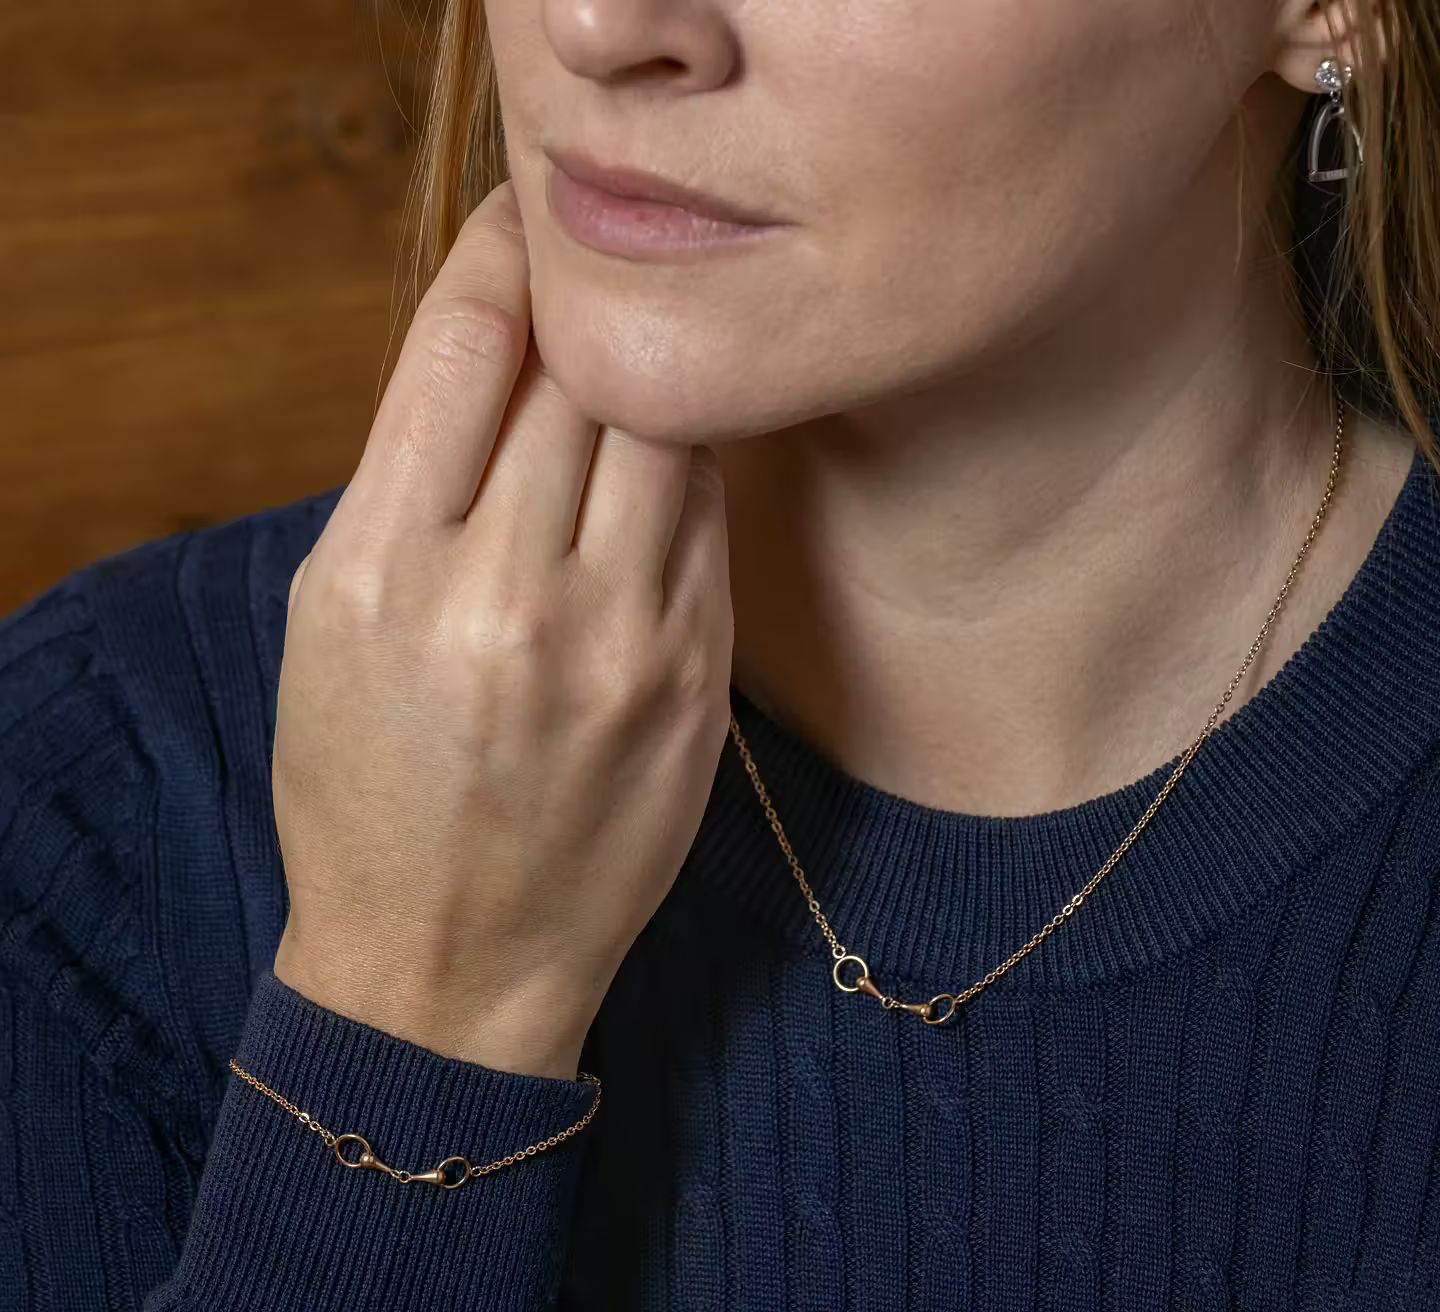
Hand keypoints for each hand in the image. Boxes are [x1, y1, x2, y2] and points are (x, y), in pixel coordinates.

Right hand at [270, 179, 734, 1079]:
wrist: (453, 966)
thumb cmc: (366, 792)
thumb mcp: (331, 626)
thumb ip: (407, 481)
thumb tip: (493, 350)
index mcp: (385, 573)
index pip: (463, 347)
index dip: (500, 258)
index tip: (520, 227)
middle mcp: (509, 599)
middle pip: (584, 374)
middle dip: (588, 311)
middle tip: (593, 290)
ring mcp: (621, 645)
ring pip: (668, 433)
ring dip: (649, 387)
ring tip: (634, 381)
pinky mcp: (696, 683)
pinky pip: (709, 523)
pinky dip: (688, 474)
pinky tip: (660, 479)